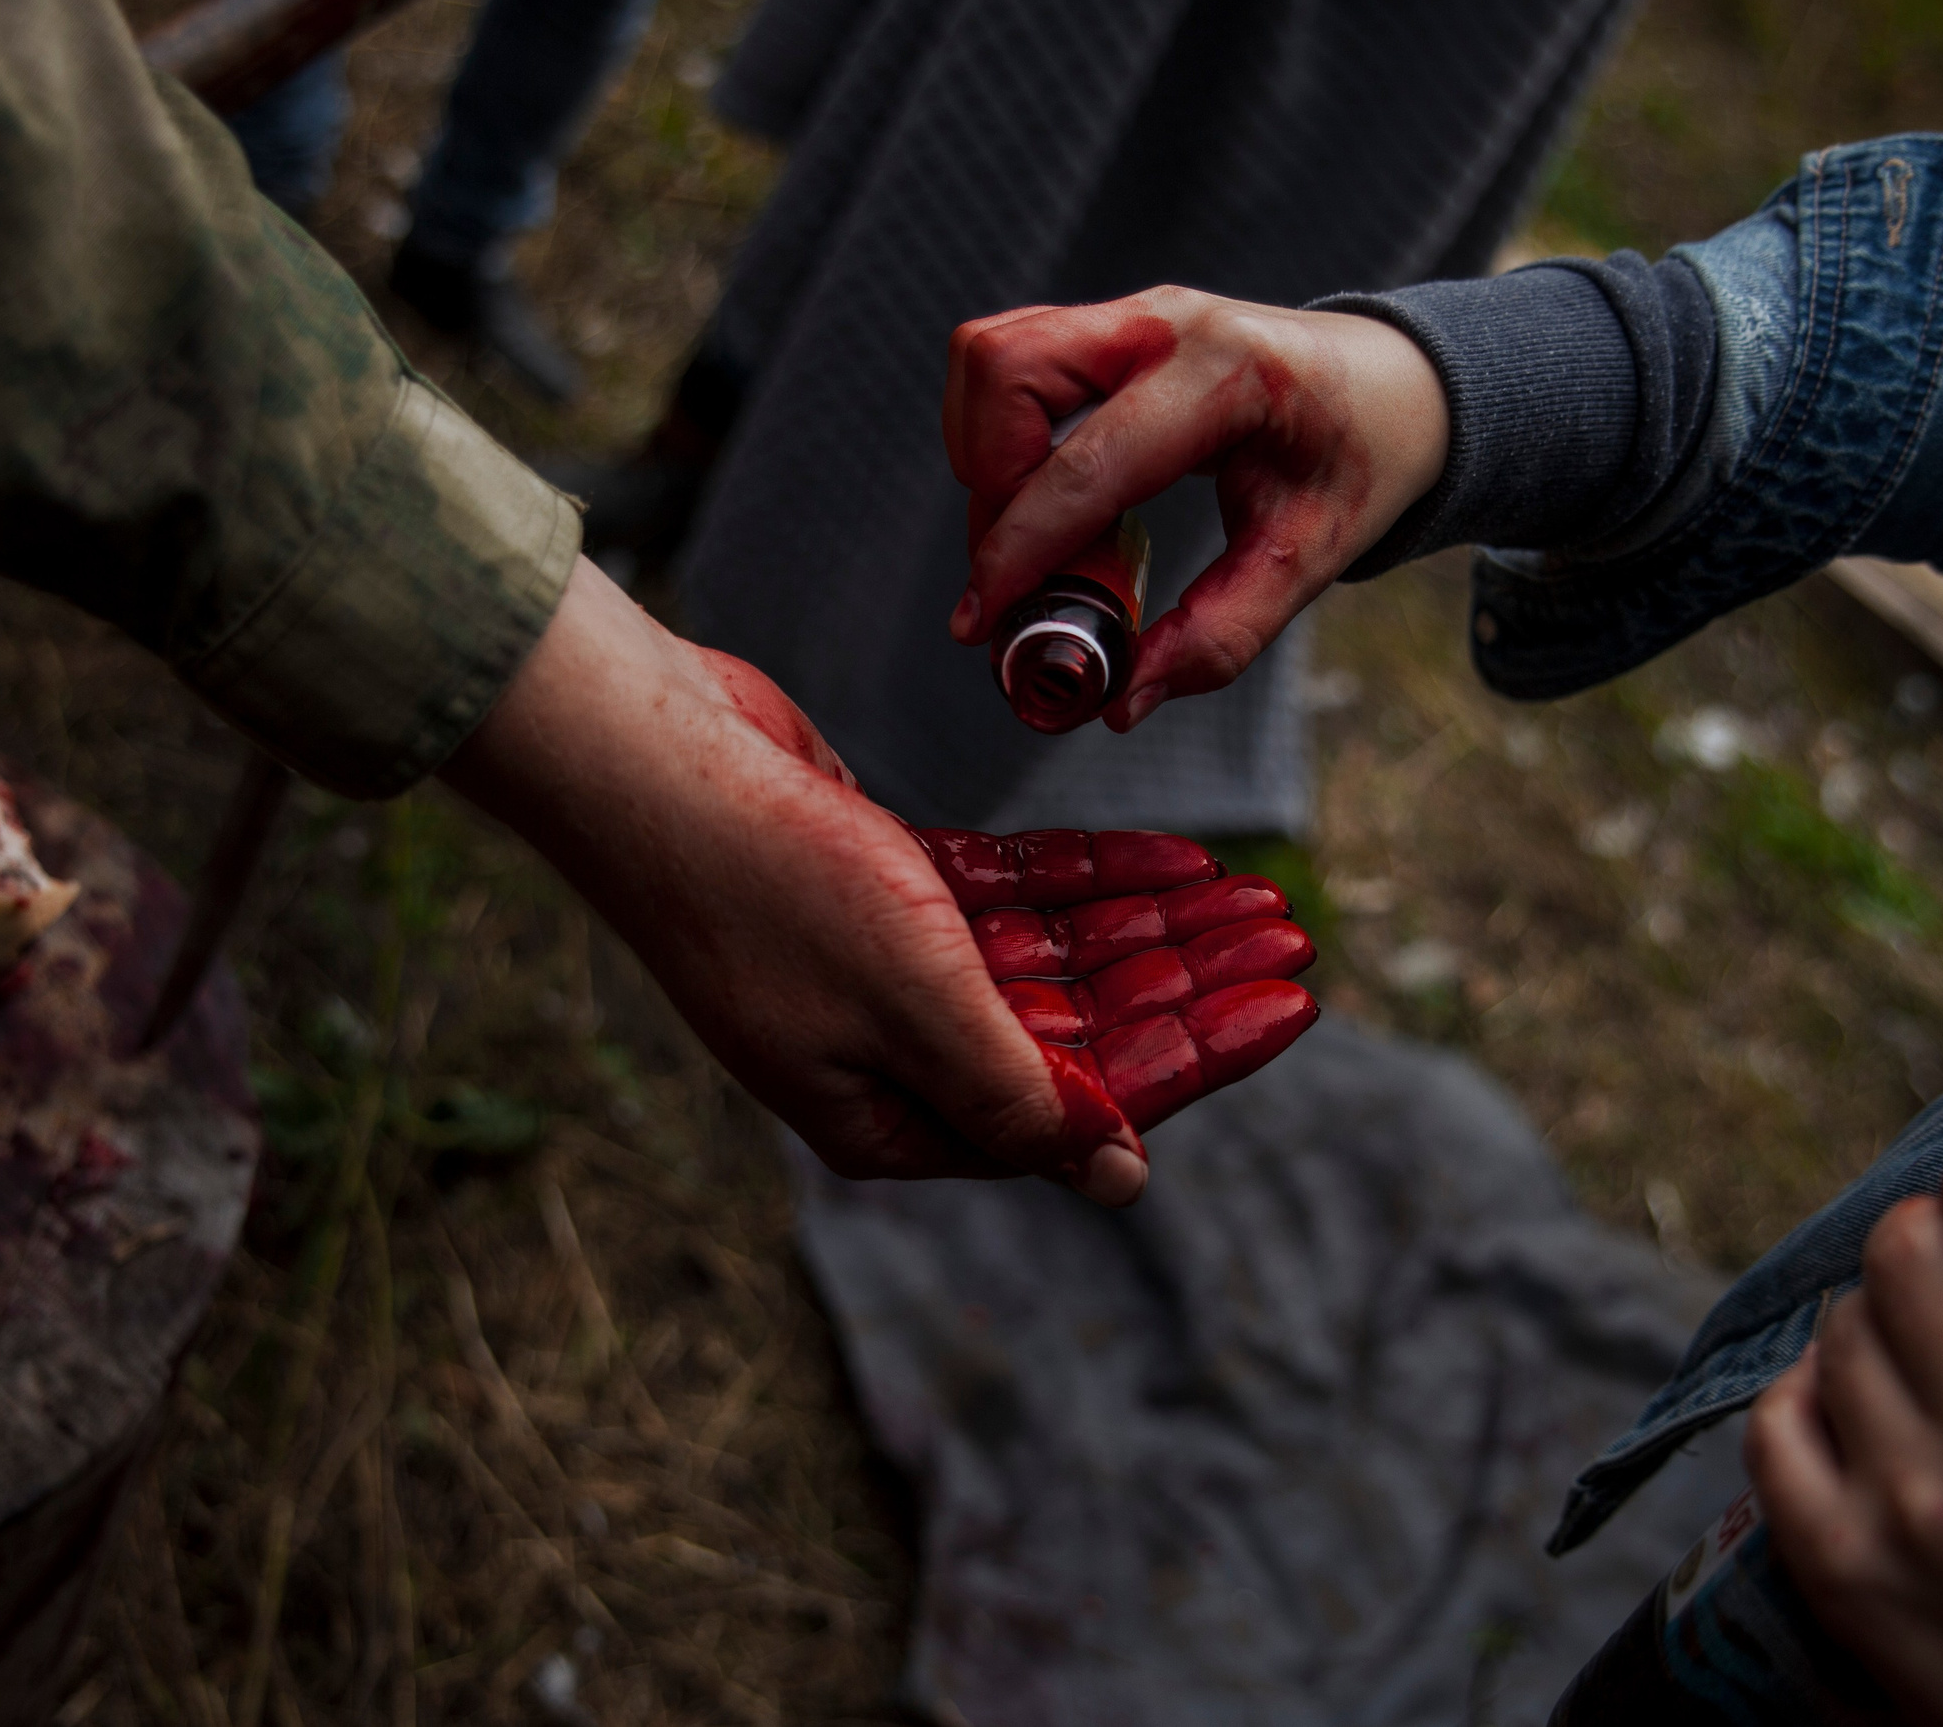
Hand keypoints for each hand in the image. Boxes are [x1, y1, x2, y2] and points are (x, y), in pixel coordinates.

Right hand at [443, 561, 1316, 1205]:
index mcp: (894, 1116)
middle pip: (1084, 1029)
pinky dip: (1087, 880)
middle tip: (1295, 934)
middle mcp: (897, 1053)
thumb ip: (1022, 1095)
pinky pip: (1012, 897)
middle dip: (1193, 984)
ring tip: (1256, 895)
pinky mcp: (883, 885)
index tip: (1291, 1004)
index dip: (1200, 1053)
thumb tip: (1118, 1181)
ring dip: (1155, 928)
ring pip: (1056, 959)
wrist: (647, 759)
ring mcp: (887, 967)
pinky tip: (1170, 863)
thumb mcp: (915, 1005)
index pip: (1085, 1104)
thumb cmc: (766, 888)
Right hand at [942, 287, 1447, 728]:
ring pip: (989, 358)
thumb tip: (1119, 700)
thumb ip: (1218, 637)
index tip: (980, 622)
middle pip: (1006, 370)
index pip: (1087, 464)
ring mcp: (1125, 315)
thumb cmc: (1354, 463)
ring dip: (981, 455)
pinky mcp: (1100, 325)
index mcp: (1227, 377)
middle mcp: (1163, 325)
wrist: (1387, 386)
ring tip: (1033, 535)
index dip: (1019, 550)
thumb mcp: (1308, 560)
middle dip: (988, 486)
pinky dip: (993, 432)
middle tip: (1019, 572)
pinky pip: (1003, 360)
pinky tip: (1039, 492)